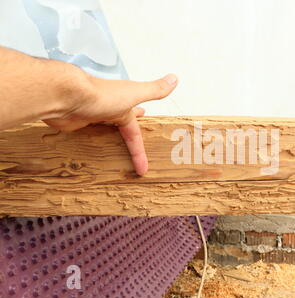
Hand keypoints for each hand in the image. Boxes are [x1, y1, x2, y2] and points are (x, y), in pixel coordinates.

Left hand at [44, 73, 177, 175]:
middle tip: (134, 142)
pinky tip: (89, 143)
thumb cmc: (100, 95)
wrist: (67, 96)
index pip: (135, 132)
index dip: (140, 151)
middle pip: (120, 126)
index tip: (143, 168)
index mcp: (123, 106)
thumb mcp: (134, 93)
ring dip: (109, 136)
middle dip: (128, 132)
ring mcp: (91, 116)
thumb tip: (174, 79)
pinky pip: (86, 135)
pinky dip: (89, 139)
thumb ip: (154, 89)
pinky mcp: (76, 123)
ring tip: (112, 146)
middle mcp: (108, 110)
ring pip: (103, 130)